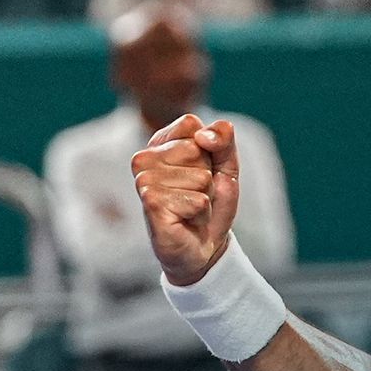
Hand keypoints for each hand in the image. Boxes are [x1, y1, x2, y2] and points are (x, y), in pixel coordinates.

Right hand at [131, 113, 240, 285]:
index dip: (210, 150)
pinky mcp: (151, 204)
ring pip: (200, 177)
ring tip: (191, 208)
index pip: (191, 124)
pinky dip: (202, 213)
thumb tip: (204, 134)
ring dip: (205, 197)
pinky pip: (198, 201)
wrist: (204, 245)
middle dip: (208, 176)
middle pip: (197, 150)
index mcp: (160, 143)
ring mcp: (144, 181)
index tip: (203, 169)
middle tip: (196, 193)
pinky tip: (187, 219)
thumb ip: (223, 140)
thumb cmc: (211, 202)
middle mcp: (145, 158)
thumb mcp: (225, 165)